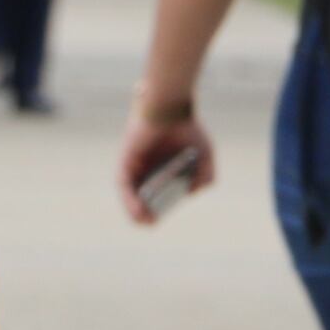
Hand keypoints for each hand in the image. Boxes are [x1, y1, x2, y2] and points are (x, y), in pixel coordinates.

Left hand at [116, 105, 214, 224]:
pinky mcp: (126, 159)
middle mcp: (146, 167)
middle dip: (147, 211)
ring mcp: (135, 163)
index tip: (162, 218)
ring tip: (145, 222)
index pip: (157, 194)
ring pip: (130, 192)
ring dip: (135, 210)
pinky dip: (129, 199)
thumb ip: (205, 176)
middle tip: (154, 222)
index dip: (159, 208)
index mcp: (162, 168)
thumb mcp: (204, 155)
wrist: (172, 107)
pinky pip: (123, 184)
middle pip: (142, 196)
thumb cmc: (187, 127)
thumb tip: (190, 193)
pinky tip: (137, 211)